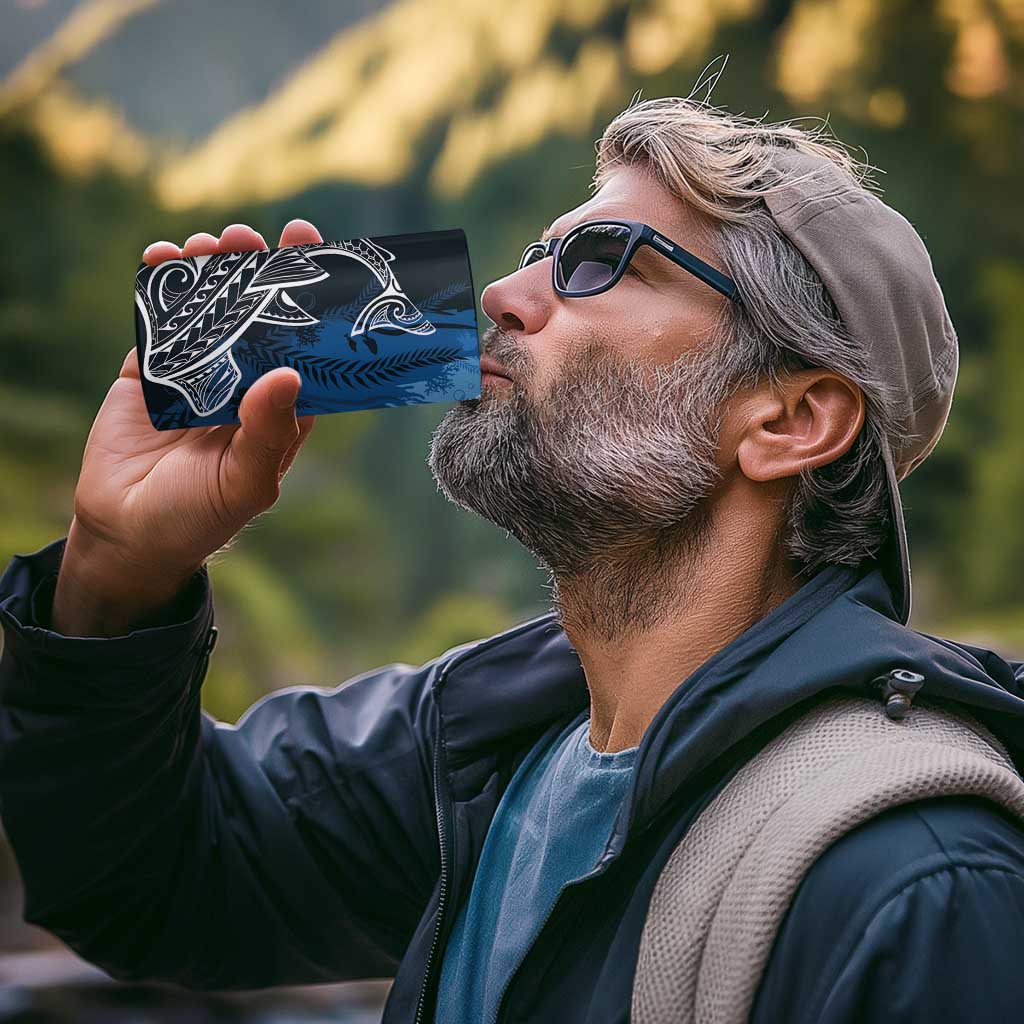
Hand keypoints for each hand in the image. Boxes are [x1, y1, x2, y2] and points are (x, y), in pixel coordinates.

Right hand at [52, 220, 321, 635]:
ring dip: (213, 269)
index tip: (315, 252)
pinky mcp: (151, 368)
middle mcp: (245, 381)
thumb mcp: (245, 482)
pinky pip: (158, 318)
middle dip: (259, 270)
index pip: (306, 343)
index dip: (312, 299)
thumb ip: (268, 432)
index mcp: (281, 406)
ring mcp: (198, 370)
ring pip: (212, 306)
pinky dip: (160, 284)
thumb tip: (288, 374)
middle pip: (259, 312)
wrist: (127, 533)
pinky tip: (163, 258)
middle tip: (255, 238)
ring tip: (211, 244)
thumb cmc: (200, 517)